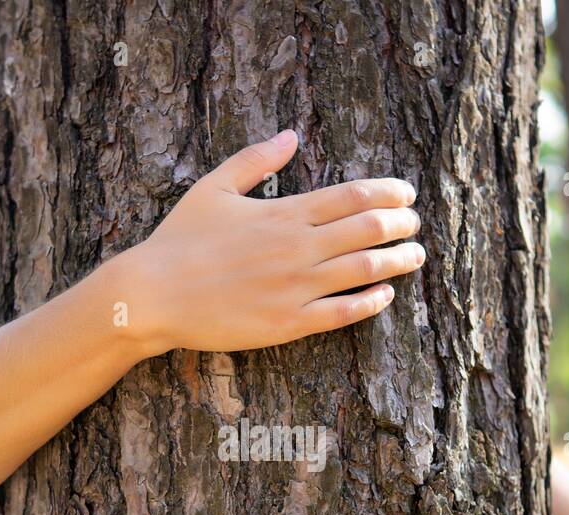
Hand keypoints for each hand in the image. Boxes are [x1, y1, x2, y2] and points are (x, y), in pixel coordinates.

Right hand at [120, 130, 424, 356]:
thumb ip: (255, 160)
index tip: (407, 194)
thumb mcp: (214, 188)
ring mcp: (295, 288)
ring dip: (398, 260)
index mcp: (283, 213)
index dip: (389, 193)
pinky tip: (386, 294)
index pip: (353, 196)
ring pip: (365, 270)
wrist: (153, 295)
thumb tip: (290, 136)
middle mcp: (297, 248)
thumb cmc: (180, 240)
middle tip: (415, 224)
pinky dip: (371, 302)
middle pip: (369, 229)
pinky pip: (343, 313)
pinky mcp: (288, 324)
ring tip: (415, 255)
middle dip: (402, 224)